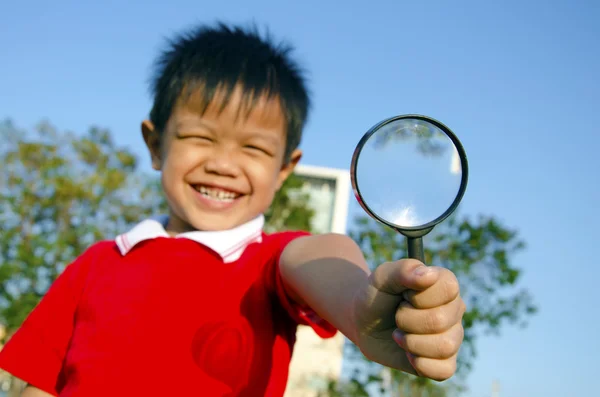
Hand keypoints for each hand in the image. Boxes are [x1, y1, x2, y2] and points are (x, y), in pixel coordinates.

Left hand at [353, 259, 465, 380]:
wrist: (364, 324)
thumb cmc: (376, 296)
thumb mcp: (381, 277)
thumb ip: (403, 270)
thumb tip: (428, 275)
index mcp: (444, 284)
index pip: (448, 288)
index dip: (418, 295)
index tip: (403, 294)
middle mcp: (454, 309)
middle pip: (440, 320)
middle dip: (406, 320)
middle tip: (397, 315)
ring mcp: (453, 336)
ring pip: (444, 346)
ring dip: (411, 342)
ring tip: (400, 334)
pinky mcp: (445, 361)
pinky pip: (443, 370)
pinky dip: (418, 363)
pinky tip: (408, 353)